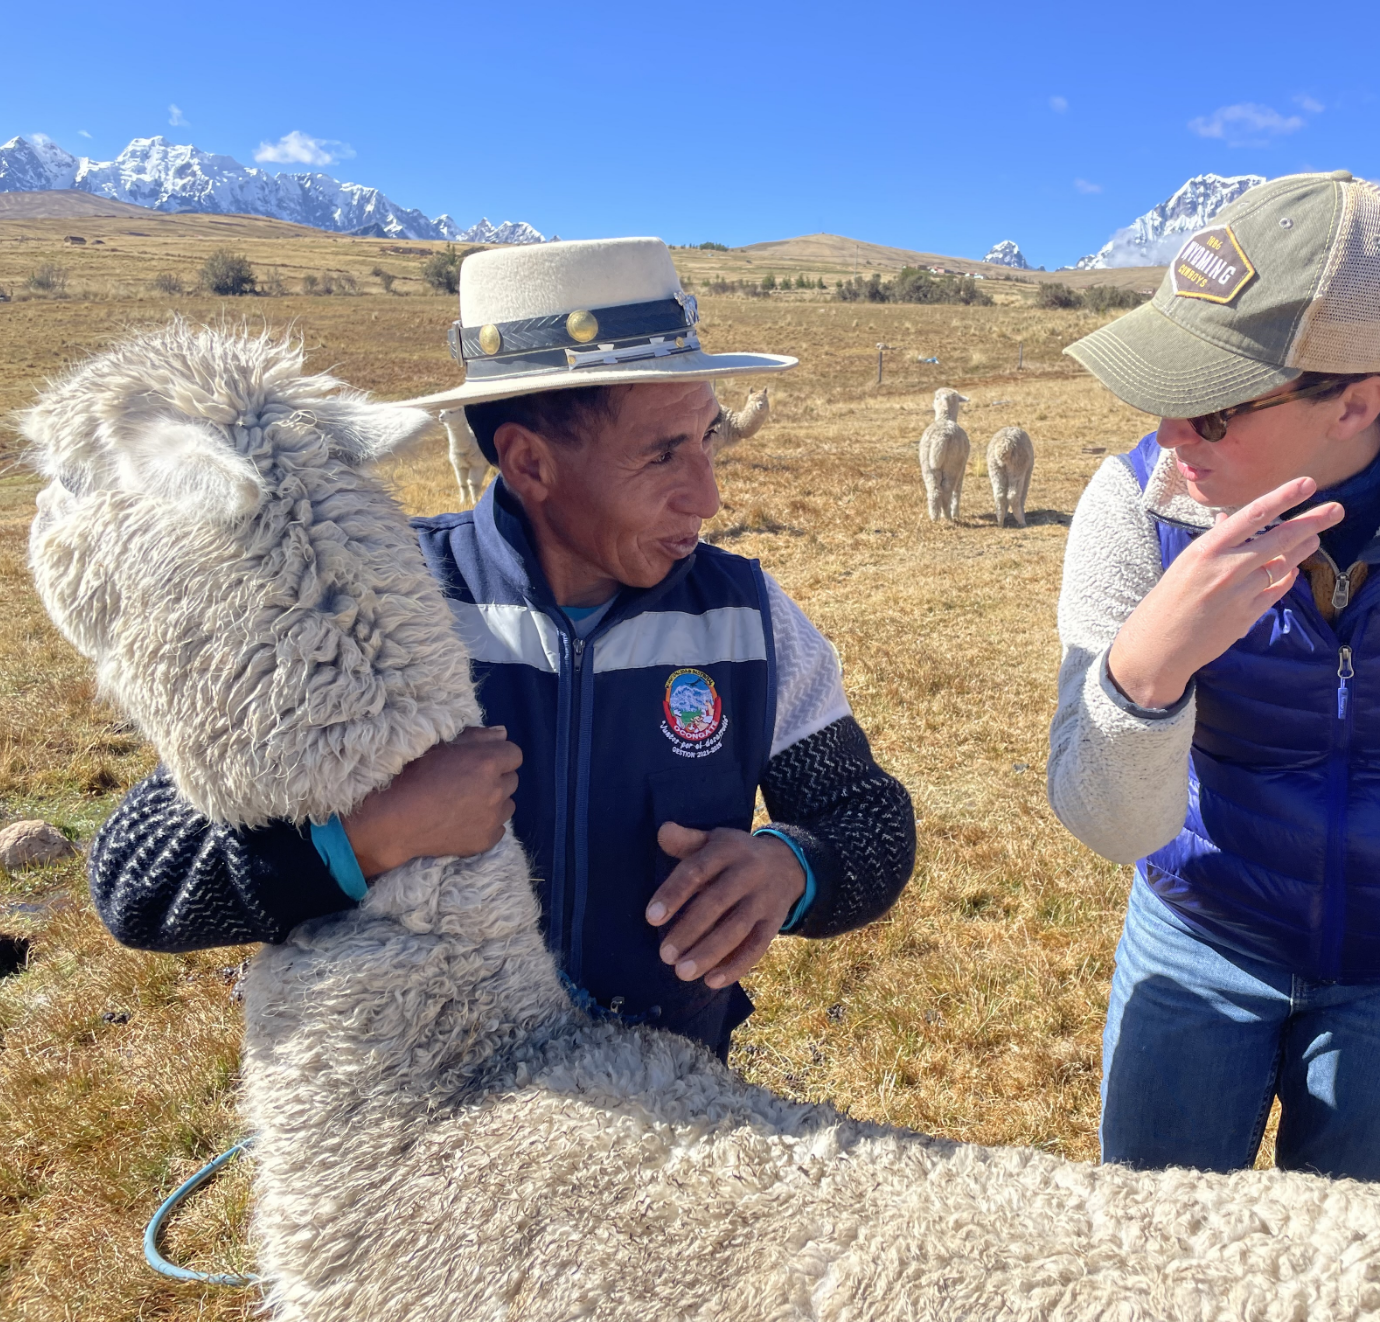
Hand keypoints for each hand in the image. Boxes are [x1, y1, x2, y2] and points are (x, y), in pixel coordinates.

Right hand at [342, 726, 520, 877]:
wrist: (396, 820)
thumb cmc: (413, 776)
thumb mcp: (441, 746)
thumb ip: (477, 737)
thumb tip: (502, 733)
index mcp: (487, 762)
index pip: (514, 754)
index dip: (499, 756)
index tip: (482, 762)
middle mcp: (496, 789)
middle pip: (512, 779)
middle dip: (497, 778)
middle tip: (470, 783)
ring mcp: (493, 817)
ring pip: (507, 805)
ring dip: (495, 802)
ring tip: (467, 803)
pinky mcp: (487, 840)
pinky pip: (498, 828)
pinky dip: (486, 824)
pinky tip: (464, 822)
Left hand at [646, 823, 805, 989]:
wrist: (787, 863)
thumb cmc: (734, 856)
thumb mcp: (713, 841)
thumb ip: (686, 841)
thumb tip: (663, 831)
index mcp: (727, 850)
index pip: (697, 871)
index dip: (674, 894)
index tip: (651, 918)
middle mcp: (748, 873)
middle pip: (717, 903)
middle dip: (690, 930)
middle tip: (665, 955)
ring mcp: (764, 899)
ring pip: (737, 929)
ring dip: (709, 953)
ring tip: (682, 972)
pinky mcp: (774, 923)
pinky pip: (757, 947)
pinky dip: (736, 966)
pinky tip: (712, 982)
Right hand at [1108, 477, 1342, 708]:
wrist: (1160, 644)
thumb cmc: (1168, 600)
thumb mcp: (1186, 563)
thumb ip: (1213, 542)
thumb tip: (1226, 519)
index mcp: (1207, 549)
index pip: (1253, 515)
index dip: (1283, 497)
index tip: (1307, 484)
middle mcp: (1227, 568)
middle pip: (1280, 539)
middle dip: (1312, 522)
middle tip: (1336, 510)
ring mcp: (1240, 593)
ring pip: (1283, 564)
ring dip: (1303, 549)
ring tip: (1315, 536)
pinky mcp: (1248, 615)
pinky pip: (1276, 590)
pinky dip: (1286, 578)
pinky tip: (1292, 570)